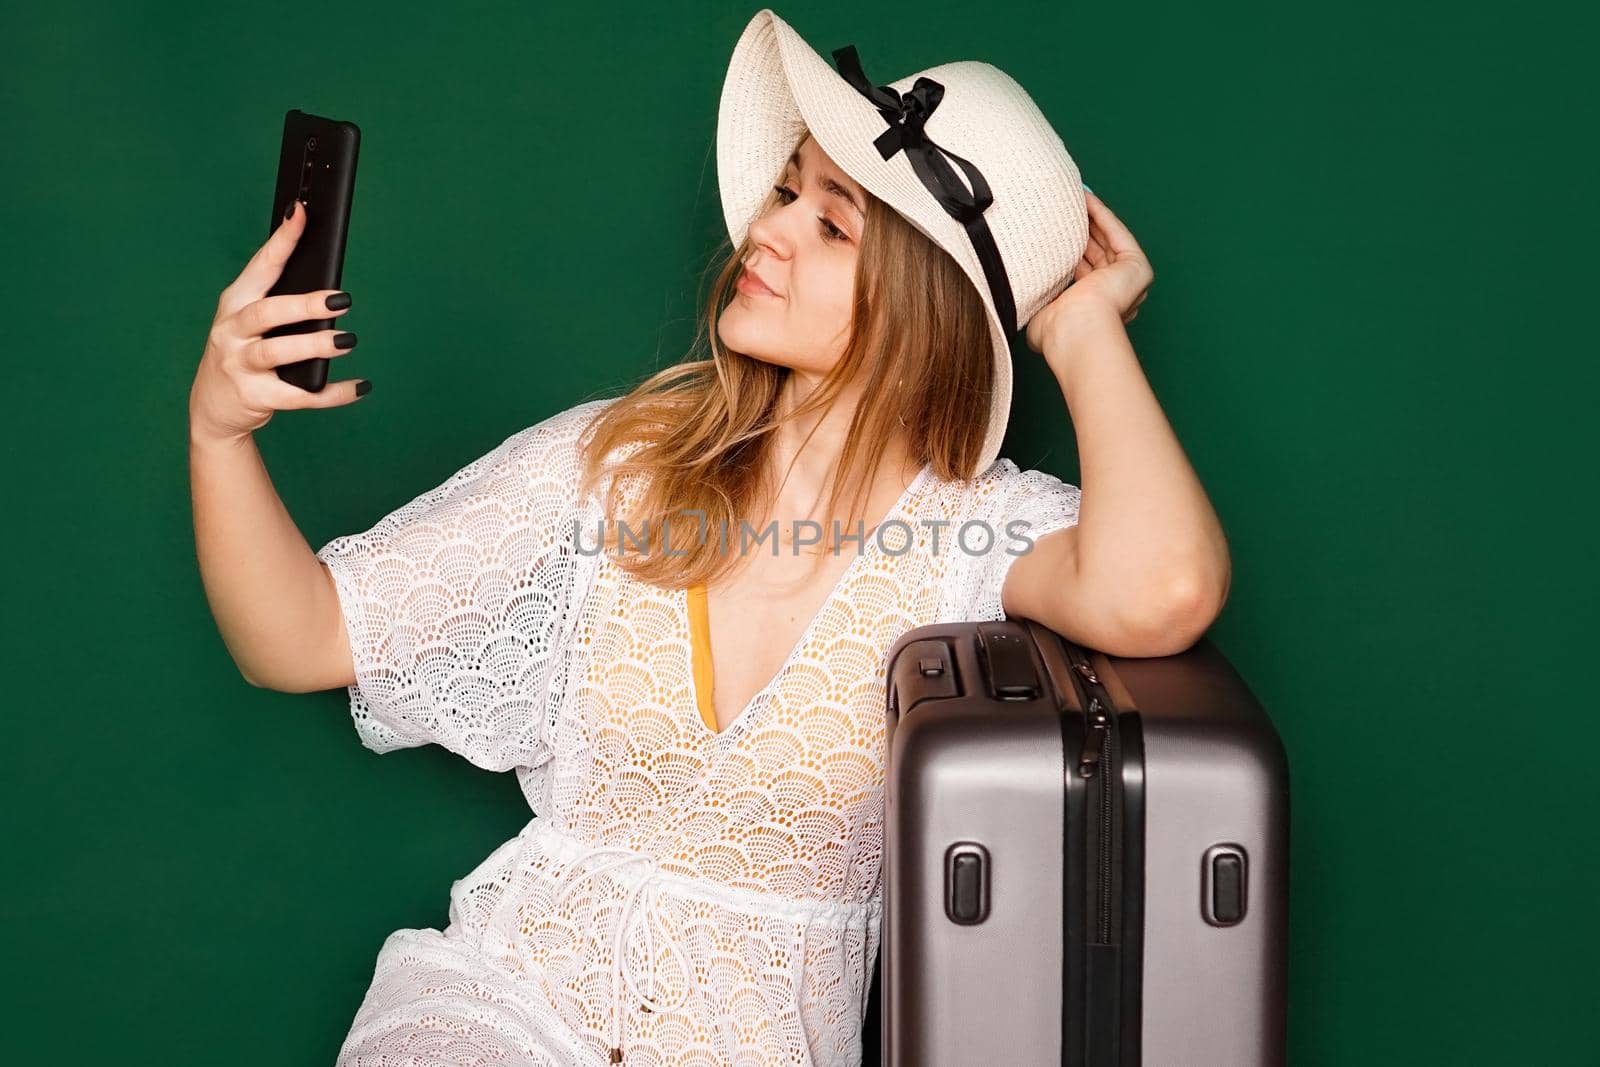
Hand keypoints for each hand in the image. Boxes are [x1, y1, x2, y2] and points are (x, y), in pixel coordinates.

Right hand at [189, 199, 367, 444]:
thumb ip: (279, 300)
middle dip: (305, 304)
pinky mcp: (255, 397)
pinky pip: (298, 396)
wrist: (212, 407)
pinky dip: (331, 393)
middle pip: (268, 312)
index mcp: (235, 302)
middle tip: (342, 299)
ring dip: (314, 345)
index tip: (302, 213)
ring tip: (347, 340)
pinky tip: (358, 387)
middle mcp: (232, 330)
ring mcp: (240, 365)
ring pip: (277, 352)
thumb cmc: (242, 352)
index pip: (261, 266)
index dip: (281, 240)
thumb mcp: (249, 321)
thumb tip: (329, 284)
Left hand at [1025, 190, 1153, 357]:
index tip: (1054, 230)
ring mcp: (1128, 281)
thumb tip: (1017, 297)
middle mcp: (1115, 295)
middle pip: (1097, 252)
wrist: (1075, 329)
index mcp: (1094, 309)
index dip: (1069, 249)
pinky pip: (1118, 234)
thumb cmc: (1056, 332)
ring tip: (1072, 196)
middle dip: (1081, 229)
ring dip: (1091, 217)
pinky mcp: (1137, 267)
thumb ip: (1036, 302)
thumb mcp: (1041, 314)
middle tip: (1064, 206)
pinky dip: (1102, 215)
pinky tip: (1086, 198)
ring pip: (1108, 240)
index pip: (1082, 270)